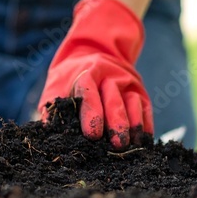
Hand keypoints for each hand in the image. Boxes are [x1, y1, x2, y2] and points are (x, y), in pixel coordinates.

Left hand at [39, 0, 152, 149]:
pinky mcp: (140, 90)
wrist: (94, 51)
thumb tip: (50, 131)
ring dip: (134, 125)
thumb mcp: (57, 86)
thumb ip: (54, 107)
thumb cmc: (70, 78)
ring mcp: (128, 82)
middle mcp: (110, 75)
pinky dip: (145, 124)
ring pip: (133, 102)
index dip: (92, 113)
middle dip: (117, 123)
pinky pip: (145, 108)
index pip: (89, 92)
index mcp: (87, 73)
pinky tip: (143, 142)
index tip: (92, 135)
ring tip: (132, 146)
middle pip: (114, 100)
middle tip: (117, 145)